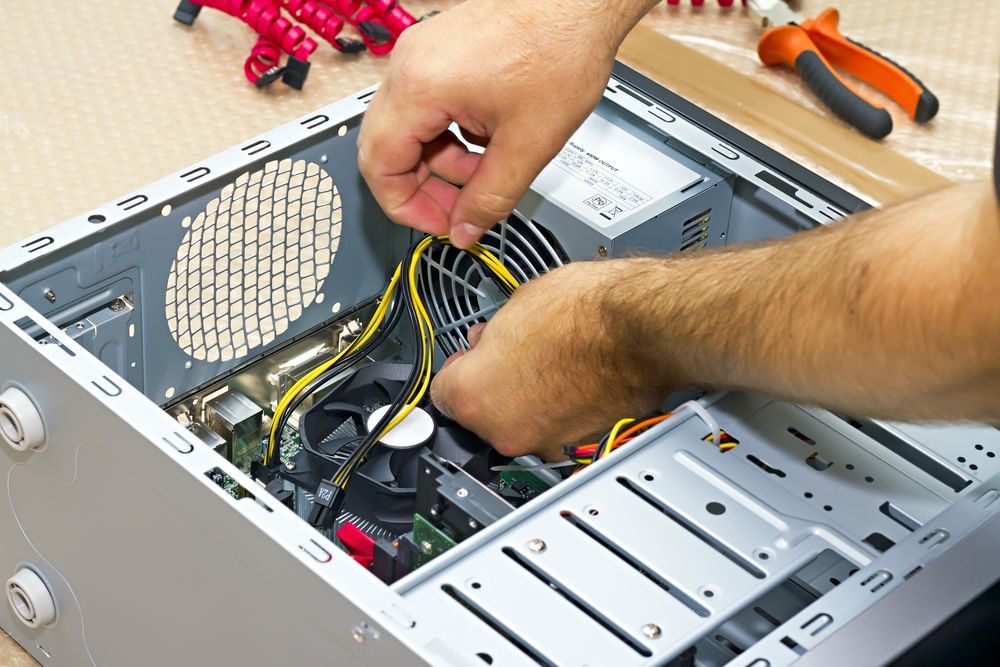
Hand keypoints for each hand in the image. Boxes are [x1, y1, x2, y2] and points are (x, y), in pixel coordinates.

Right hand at [357, 0, 639, 247]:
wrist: (583, 4)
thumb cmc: (562, 49)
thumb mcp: (528, 145)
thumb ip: (490, 199)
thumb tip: (465, 231)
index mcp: (420, 86)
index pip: (379, 165)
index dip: (406, 207)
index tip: (439, 224)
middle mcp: (410, 64)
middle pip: (387, 146)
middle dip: (423, 186)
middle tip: (460, 209)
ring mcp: (422, 52)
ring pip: (409, 128)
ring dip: (443, 161)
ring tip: (487, 171)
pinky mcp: (440, 49)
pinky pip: (427, 104)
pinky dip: (450, 133)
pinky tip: (488, 141)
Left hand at [430, 260, 673, 458]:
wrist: (643, 327)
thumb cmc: (586, 312)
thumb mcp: (515, 305)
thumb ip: (489, 337)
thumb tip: (488, 343)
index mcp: (474, 395)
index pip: (441, 392)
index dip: (460, 368)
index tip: (470, 360)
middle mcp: (505, 430)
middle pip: (481, 413)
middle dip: (494, 385)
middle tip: (517, 354)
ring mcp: (545, 442)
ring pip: (520, 424)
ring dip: (529, 401)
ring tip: (553, 363)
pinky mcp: (581, 445)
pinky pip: (557, 429)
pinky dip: (561, 412)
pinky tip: (575, 379)